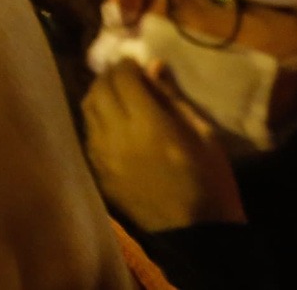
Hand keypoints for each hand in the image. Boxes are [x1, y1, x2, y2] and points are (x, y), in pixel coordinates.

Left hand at [83, 60, 245, 231]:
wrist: (197, 234)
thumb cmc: (209, 180)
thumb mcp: (202, 133)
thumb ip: (171, 97)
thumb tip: (151, 65)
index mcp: (148, 123)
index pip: (121, 78)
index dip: (126, 64)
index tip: (135, 62)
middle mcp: (117, 136)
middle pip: (98, 90)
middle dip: (110, 76)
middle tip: (124, 75)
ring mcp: (103, 157)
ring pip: (87, 111)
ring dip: (99, 96)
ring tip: (116, 95)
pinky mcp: (99, 174)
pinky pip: (89, 135)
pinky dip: (96, 120)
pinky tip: (111, 122)